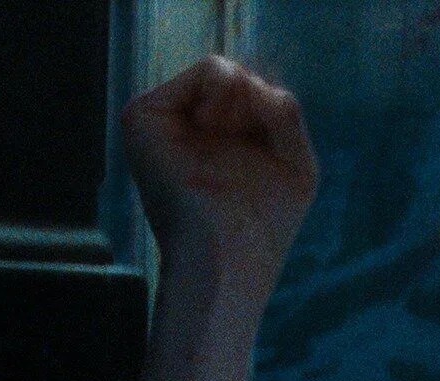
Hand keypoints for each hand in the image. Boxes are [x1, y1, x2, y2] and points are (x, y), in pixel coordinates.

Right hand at [122, 56, 317, 298]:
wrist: (228, 252)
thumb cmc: (265, 222)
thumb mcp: (294, 161)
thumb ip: (282, 111)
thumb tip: (247, 79)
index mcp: (219, 145)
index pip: (258, 97)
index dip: (276, 115)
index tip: (273, 150)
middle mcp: (187, 131)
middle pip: (245, 81)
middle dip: (262, 108)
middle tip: (253, 147)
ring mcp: (166, 123)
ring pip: (228, 72)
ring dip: (249, 103)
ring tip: (235, 140)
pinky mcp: (145, 116)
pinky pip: (209, 69)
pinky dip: (231, 92)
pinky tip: (221, 126)